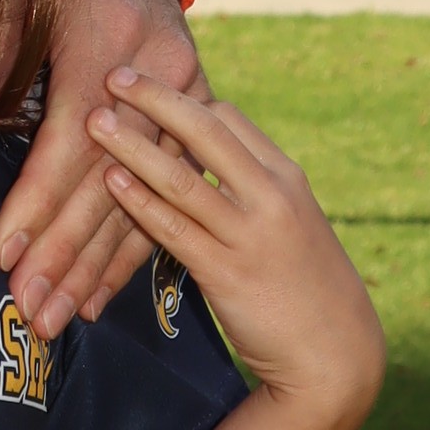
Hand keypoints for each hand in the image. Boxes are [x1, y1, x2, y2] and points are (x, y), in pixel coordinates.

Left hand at [0, 0, 198, 338]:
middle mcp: (162, 80)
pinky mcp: (194, 128)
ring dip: (95, 267)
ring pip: (141, 199)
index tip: (5, 254)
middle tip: (29, 311)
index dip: (38, 199)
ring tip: (58, 319)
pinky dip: (129, 252)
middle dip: (66, 253)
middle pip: (109, 183)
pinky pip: (163, 201)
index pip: (73, 139)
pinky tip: (98, 296)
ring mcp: (187, 107)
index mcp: (113, 41)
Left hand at [81, 68, 382, 420]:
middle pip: (205, 131)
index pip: (229, 117)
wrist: (336, 354)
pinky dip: (139, 202)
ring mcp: (248, 235)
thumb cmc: (306, 285)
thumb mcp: (292, 221)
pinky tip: (110, 182)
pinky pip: (173, 229)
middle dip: (156, 98)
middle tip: (114, 75)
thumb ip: (252, 189)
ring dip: (132, 145)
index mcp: (286, 176)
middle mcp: (270, 197)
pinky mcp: (226, 274)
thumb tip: (202, 161)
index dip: (183, 96)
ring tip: (93, 121)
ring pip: (180, 178)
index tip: (144, 81)